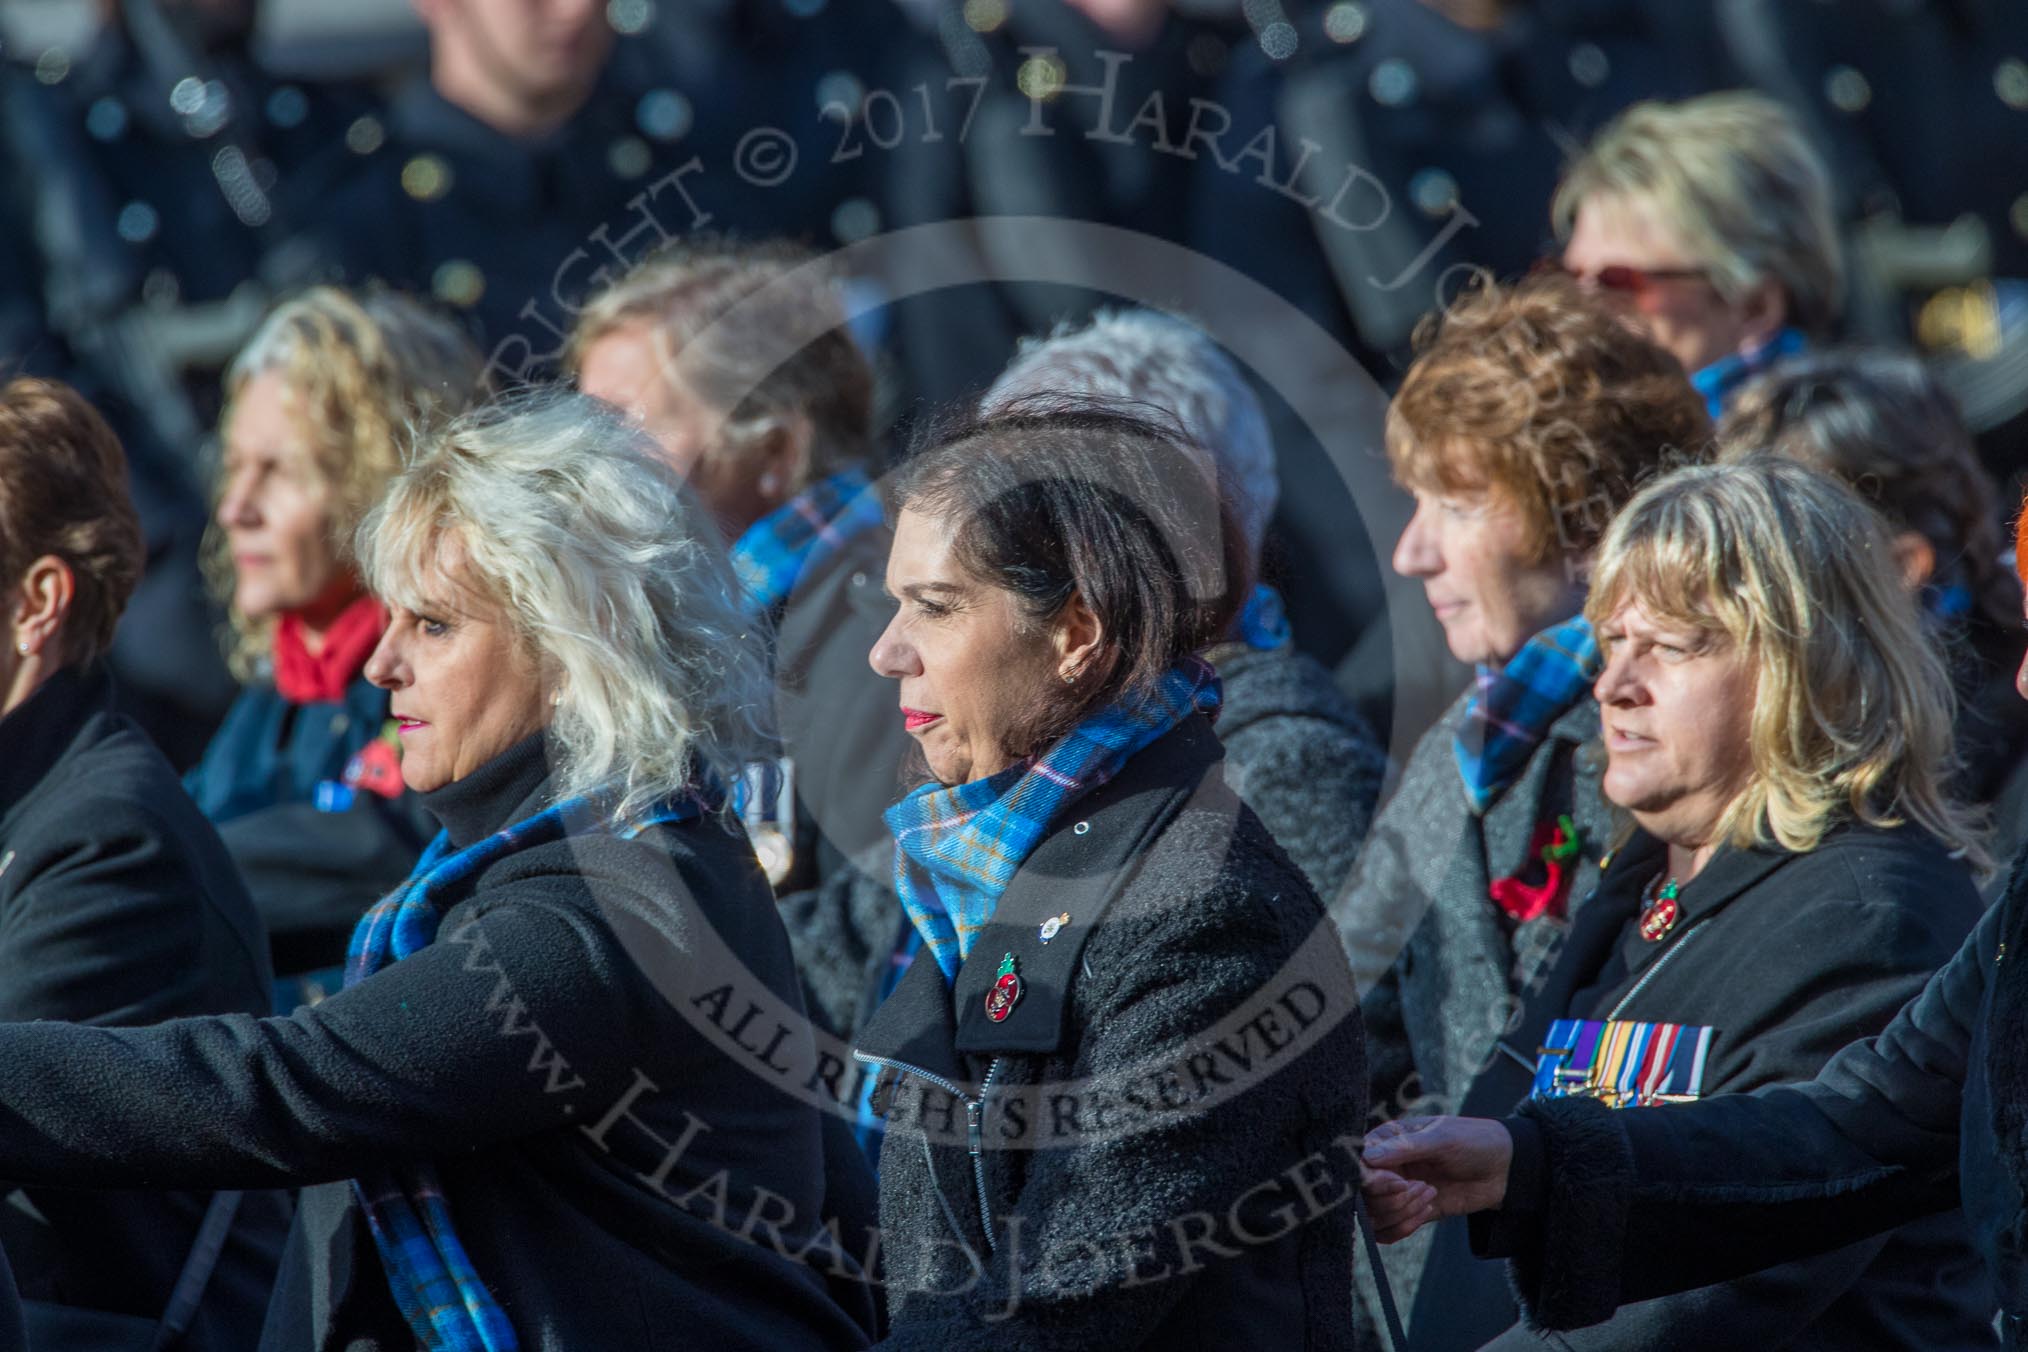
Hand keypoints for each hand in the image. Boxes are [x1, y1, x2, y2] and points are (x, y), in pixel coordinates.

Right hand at [1359, 1116, 1512, 1242]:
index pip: (1358, 1164)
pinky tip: (1428, 1211)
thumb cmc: (1472, 1141)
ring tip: (1429, 1196)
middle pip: (1362, 1195)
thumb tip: (1367, 1157)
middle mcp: (1384, 1167)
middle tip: (1422, 1188)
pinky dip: (1404, 1227)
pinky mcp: (1408, 1213)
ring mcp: (1395, 1192)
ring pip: (1373, 1217)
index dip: (1371, 1179)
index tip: (1398, 1182)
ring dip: (1401, 1213)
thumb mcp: (1441, 1139)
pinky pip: (1388, 1231)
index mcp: (1386, 1140)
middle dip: (1392, 1199)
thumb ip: (1404, 1148)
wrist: (1503, 1169)